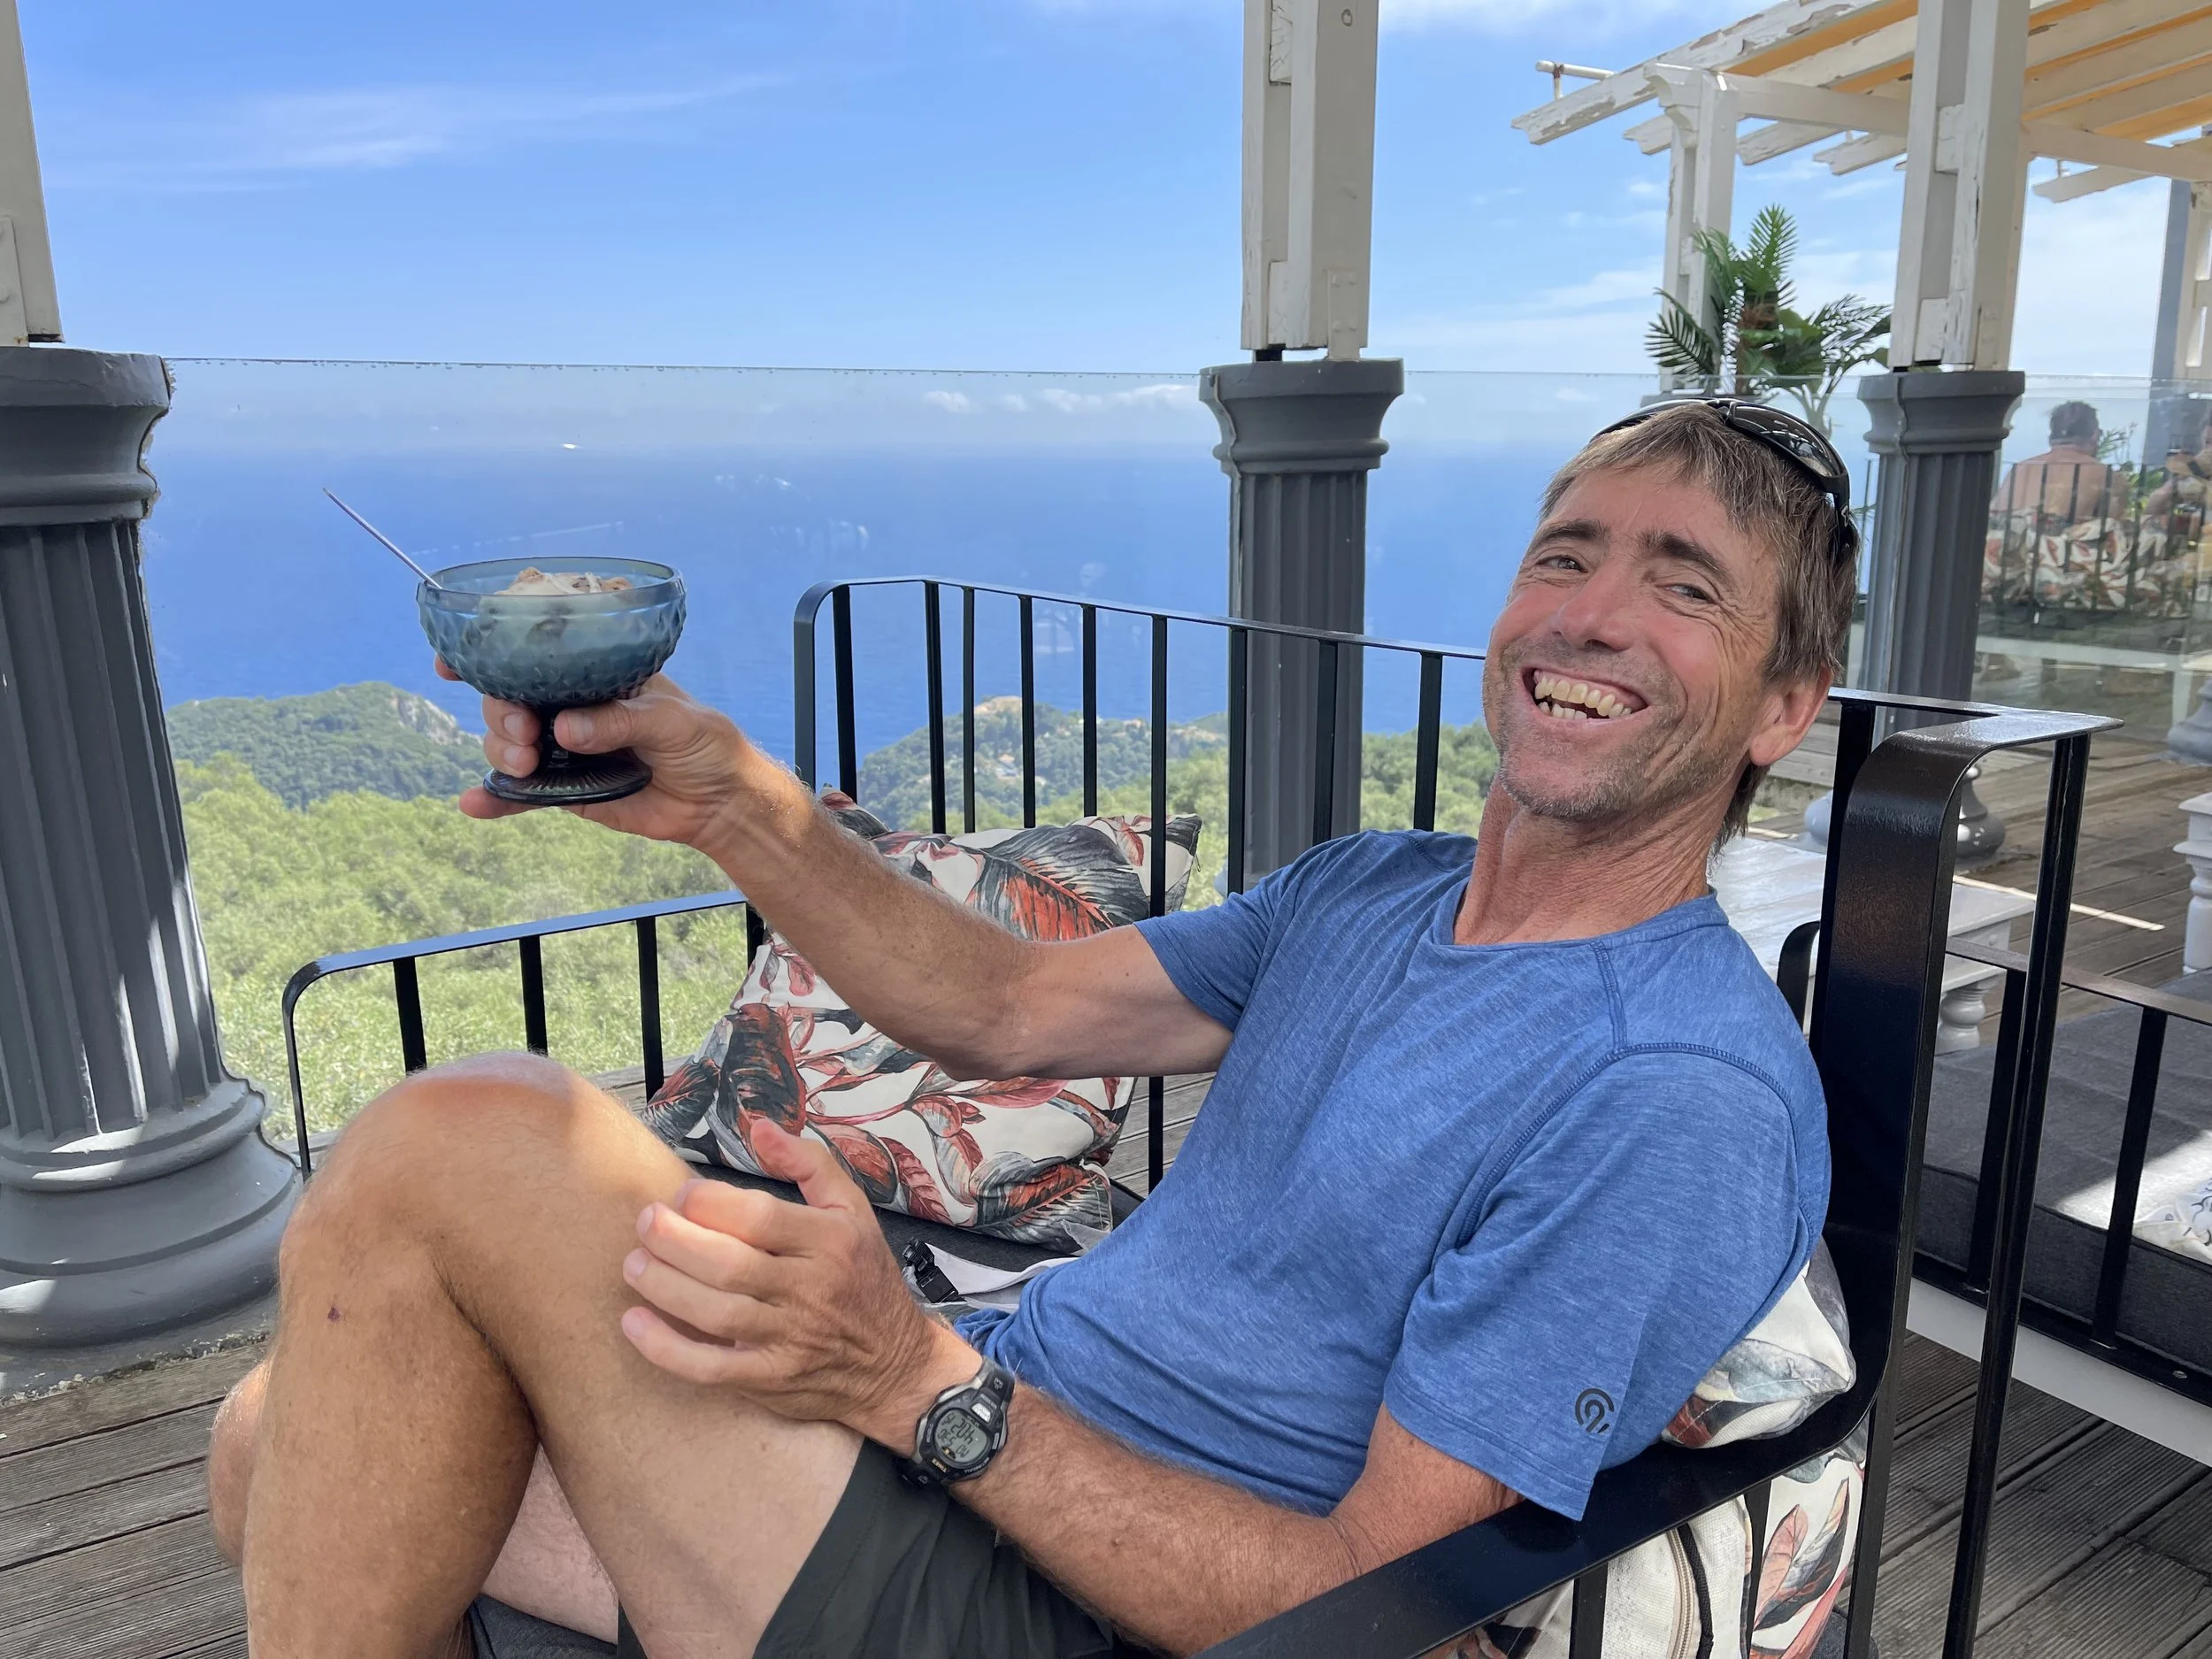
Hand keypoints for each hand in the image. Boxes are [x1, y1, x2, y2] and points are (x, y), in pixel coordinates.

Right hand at [434, 657, 760, 851]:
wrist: (719, 802)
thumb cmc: (704, 743)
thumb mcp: (672, 720)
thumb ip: (620, 720)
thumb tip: (566, 730)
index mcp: (594, 676)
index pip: (536, 657)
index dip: (490, 656)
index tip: (453, 663)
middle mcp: (570, 707)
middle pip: (508, 699)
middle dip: (501, 712)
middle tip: (525, 733)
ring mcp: (562, 748)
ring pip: (507, 743)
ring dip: (500, 750)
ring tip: (524, 765)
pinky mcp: (564, 789)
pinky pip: (521, 794)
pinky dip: (495, 799)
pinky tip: (472, 804)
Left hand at [617, 1126, 973, 1443]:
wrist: (895, 1366)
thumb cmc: (863, 1277)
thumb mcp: (853, 1211)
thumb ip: (808, 1164)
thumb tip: (760, 1127)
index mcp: (830, 1241)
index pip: (759, 1217)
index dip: (709, 1202)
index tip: (683, 1195)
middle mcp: (811, 1289)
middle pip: (729, 1264)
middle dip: (674, 1240)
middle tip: (645, 1222)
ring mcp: (790, 1339)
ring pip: (715, 1313)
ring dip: (663, 1286)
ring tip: (633, 1264)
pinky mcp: (771, 1380)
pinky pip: (711, 1368)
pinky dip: (666, 1348)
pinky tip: (635, 1323)